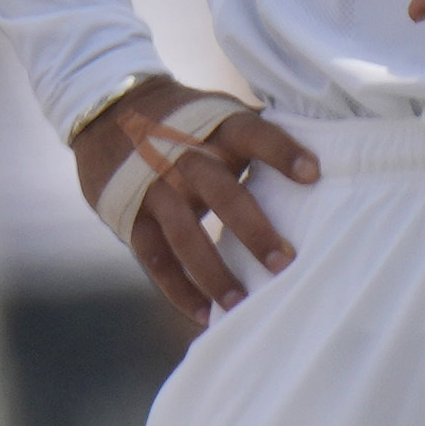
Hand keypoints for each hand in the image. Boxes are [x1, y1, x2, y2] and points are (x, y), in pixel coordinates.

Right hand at [67, 73, 317, 313]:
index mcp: (213, 127)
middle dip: (253, 231)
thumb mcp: (214, 111)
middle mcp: (182, 156)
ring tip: (240, 305)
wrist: (103, 111)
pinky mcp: (129, 215)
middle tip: (284, 264)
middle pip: (222, 195)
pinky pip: (155, 259)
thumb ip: (253, 130)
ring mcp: (153, 188)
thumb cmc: (181, 119)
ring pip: (184, 236)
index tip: (314, 175)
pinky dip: (178, 290)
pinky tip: (203, 313)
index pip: (253, 134)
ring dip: (214, 274)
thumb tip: (320, 144)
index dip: (282, 152)